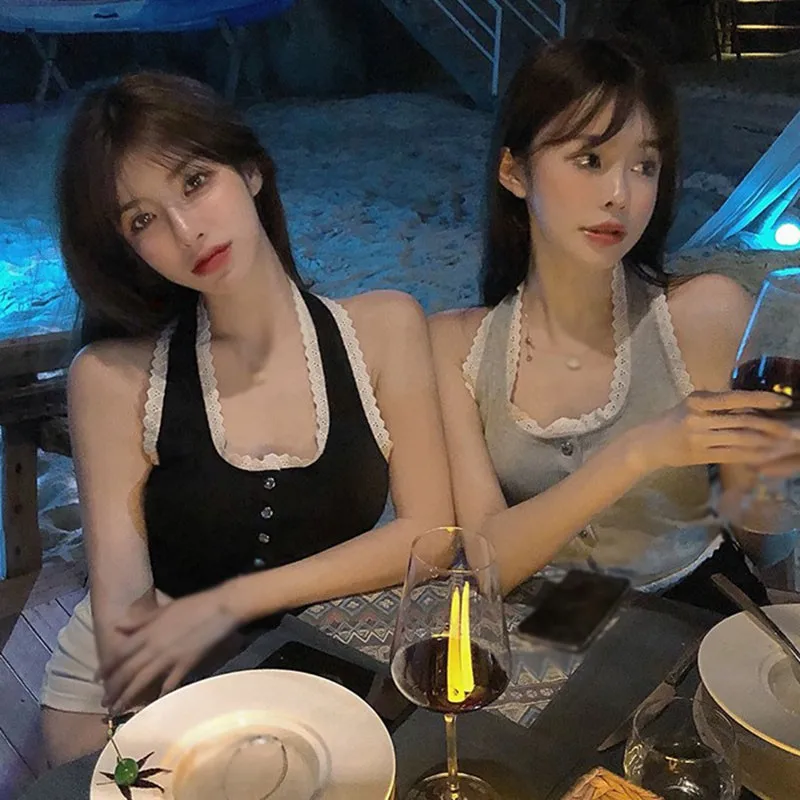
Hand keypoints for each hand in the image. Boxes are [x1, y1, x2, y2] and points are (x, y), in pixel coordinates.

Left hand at [98, 586, 239, 713]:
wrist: (220, 607)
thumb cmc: (193, 605)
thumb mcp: (163, 609)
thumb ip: (140, 620)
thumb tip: (118, 627)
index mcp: (148, 631)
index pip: (120, 653)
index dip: (106, 668)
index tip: (97, 679)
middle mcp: (154, 646)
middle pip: (127, 671)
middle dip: (113, 689)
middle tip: (104, 703)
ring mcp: (169, 657)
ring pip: (142, 681)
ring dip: (128, 697)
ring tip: (118, 710)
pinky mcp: (185, 664)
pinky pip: (168, 683)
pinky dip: (159, 695)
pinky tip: (152, 705)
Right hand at [628, 390, 799, 474]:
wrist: (647, 444)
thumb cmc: (672, 421)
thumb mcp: (691, 405)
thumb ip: (717, 403)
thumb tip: (753, 403)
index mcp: (698, 401)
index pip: (735, 398)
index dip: (761, 399)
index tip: (783, 402)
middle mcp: (698, 418)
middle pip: (742, 421)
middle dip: (772, 426)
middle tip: (793, 431)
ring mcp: (699, 438)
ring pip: (741, 439)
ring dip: (767, 443)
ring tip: (785, 444)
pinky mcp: (700, 455)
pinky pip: (733, 455)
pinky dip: (753, 456)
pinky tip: (767, 456)